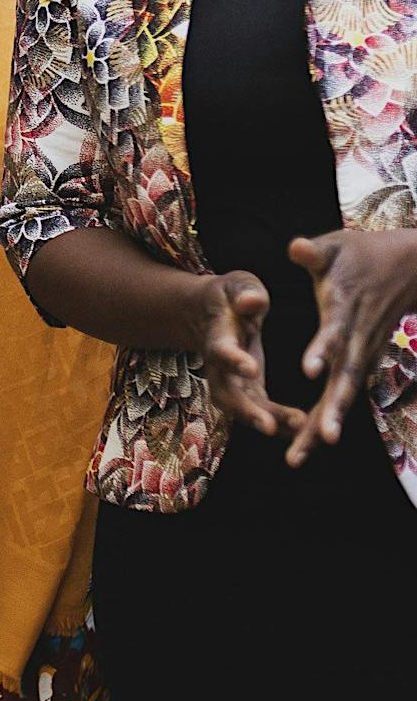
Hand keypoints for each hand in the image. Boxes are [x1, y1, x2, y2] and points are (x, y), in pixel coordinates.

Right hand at [190, 270, 288, 438]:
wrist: (211, 313)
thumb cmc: (231, 295)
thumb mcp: (238, 285)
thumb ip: (245, 292)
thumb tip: (252, 301)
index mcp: (218, 336)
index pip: (221, 350)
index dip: (234, 360)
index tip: (251, 369)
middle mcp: (218, 366)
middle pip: (224, 392)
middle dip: (245, 410)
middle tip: (267, 425)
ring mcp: (230, 382)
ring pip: (241, 409)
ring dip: (266, 421)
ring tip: (298, 428)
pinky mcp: (247, 391)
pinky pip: (260, 412)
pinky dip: (279, 424)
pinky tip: (304, 429)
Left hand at [289, 229, 416, 461]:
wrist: (411, 265)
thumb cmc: (363, 253)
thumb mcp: (336, 246)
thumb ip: (313, 252)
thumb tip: (296, 246)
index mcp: (344, 308)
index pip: (334, 331)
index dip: (323, 349)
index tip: (309, 371)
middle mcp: (356, 337)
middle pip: (343, 377)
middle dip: (329, 410)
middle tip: (317, 441)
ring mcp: (363, 351)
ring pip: (344, 393)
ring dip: (325, 423)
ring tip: (300, 454)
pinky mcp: (363, 359)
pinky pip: (344, 392)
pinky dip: (327, 416)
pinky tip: (309, 444)